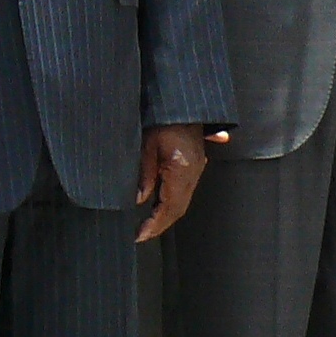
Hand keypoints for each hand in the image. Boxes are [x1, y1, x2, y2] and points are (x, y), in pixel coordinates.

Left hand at [136, 123, 213, 240]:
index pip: (170, 207)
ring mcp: (197, 168)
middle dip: (160, 224)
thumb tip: (138, 199)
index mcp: (181, 170)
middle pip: (178, 208)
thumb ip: (144, 175)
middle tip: (141, 235)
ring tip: (147, 225)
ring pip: (183, 201)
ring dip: (166, 215)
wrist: (181, 101)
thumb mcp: (146, 145)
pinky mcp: (196, 163)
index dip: (155, 224)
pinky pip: (185, 190)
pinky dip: (172, 203)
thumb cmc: (161, 118)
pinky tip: (159, 208)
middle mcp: (194, 172)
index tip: (140, 235)